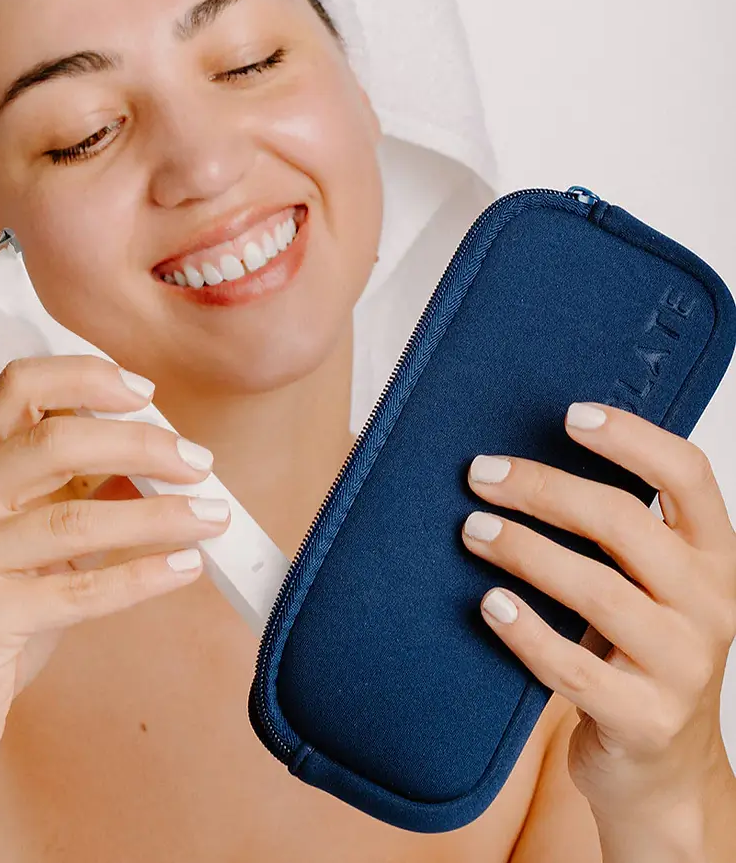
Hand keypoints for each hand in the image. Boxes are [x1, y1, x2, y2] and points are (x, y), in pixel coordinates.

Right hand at [0, 356, 230, 796]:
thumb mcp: (23, 548)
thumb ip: (73, 496)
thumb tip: (156, 462)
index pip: (19, 387)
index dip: (88, 377)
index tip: (147, 394)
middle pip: (57, 439)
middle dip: (143, 445)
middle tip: (199, 463)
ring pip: (77, 516)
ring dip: (161, 514)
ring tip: (211, 517)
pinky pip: (80, 587)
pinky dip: (143, 574)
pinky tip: (184, 566)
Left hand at [460, 401, 735, 818]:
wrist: (662, 768)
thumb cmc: (637, 650)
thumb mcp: (648, 584)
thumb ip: (615, 532)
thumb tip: (522, 459)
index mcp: (713, 557)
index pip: (687, 475)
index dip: (631, 437)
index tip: (570, 413)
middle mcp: (710, 604)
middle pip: (623, 522)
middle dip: (543, 489)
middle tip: (480, 474)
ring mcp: (682, 666)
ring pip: (596, 590)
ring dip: (524, 550)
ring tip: (472, 530)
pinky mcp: (643, 719)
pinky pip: (573, 667)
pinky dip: (526, 631)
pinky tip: (489, 605)